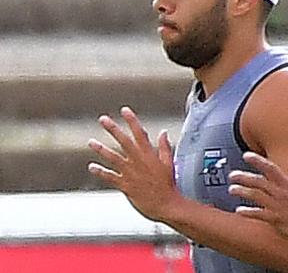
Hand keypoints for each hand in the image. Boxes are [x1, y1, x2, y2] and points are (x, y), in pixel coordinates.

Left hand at [88, 106, 178, 221]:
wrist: (165, 204)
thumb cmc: (169, 185)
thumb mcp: (169, 163)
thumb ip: (165, 146)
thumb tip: (163, 132)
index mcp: (149, 154)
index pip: (139, 133)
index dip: (132, 120)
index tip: (125, 110)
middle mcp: (137, 161)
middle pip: (123, 141)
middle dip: (113, 129)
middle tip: (103, 119)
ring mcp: (130, 173)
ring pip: (113, 157)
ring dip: (101, 149)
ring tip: (91, 142)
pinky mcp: (124, 185)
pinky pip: (109, 177)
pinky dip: (100, 172)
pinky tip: (92, 167)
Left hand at [228, 152, 287, 246]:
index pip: (271, 168)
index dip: (258, 161)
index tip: (246, 155)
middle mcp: (281, 193)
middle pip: (259, 182)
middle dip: (244, 177)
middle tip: (232, 175)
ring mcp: (278, 207)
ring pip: (256, 196)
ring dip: (242, 192)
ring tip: (232, 189)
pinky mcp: (276, 220)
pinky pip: (259, 214)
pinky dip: (248, 212)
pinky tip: (239, 210)